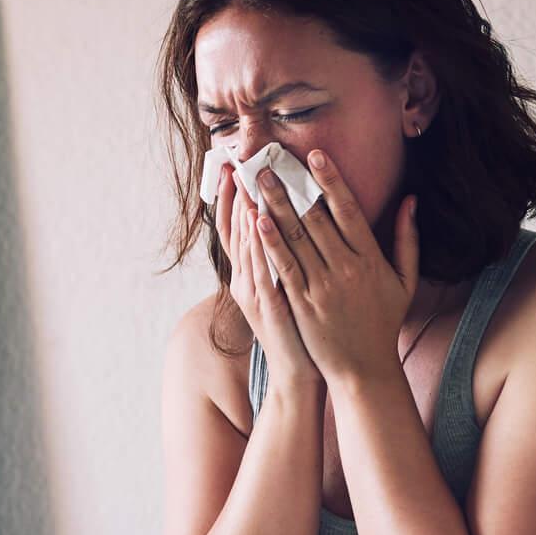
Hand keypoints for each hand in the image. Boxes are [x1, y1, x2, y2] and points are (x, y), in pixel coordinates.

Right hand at [211, 159, 318, 394]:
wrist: (300, 372)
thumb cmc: (303, 329)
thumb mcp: (289, 290)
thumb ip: (288, 258)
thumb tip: (291, 226)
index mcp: (252, 274)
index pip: (238, 228)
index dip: (232, 198)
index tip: (233, 167)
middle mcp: (246, 280)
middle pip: (237, 230)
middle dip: (235, 194)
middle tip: (234, 162)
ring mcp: (254, 293)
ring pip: (245, 244)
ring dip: (244, 210)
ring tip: (244, 179)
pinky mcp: (268, 305)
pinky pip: (261, 268)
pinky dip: (259, 244)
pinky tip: (258, 220)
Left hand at [248, 149, 419, 385]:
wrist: (364, 369)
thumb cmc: (382, 323)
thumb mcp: (404, 280)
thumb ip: (407, 239)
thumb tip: (410, 200)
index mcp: (370, 258)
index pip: (348, 209)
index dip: (331, 179)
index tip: (315, 155)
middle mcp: (346, 268)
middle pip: (316, 218)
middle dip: (291, 186)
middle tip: (270, 160)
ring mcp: (322, 286)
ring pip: (296, 238)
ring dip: (275, 206)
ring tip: (257, 181)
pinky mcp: (302, 304)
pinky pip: (284, 267)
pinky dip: (270, 243)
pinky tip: (257, 221)